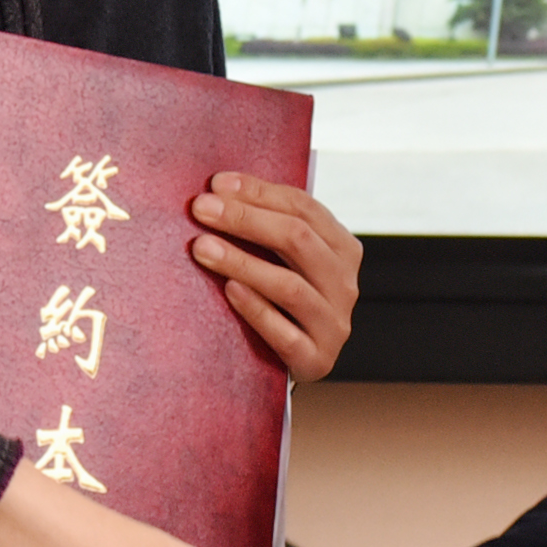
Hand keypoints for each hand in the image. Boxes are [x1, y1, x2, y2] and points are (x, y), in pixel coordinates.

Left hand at [190, 177, 361, 381]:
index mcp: (343, 249)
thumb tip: (217, 187)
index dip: (259, 192)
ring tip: (202, 248)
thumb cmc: (279, 300)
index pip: (304, 208)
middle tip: (201, 209)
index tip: (216, 184)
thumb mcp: (285, 260)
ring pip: (290, 286)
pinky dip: (256, 309)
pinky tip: (229, 290)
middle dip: (245, 219)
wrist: (291, 363)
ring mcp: (335, 324)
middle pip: (298, 240)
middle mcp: (346, 284)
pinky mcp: (318, 360)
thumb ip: (267, 227)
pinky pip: (285, 334)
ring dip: (242, 262)